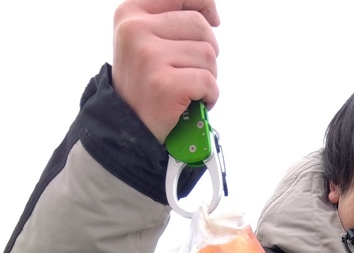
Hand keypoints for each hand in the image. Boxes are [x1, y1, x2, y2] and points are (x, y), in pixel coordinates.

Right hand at [112, 0, 219, 142]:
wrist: (128, 128)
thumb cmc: (145, 85)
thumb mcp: (146, 41)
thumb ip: (170, 20)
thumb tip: (210, 13)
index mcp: (131, 13)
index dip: (204, 4)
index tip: (213, 19)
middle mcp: (136, 30)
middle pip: (199, 27)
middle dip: (207, 52)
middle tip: (195, 71)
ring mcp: (149, 57)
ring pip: (207, 55)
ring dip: (208, 76)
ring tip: (190, 89)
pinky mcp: (164, 84)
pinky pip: (208, 81)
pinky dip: (210, 95)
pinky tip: (196, 102)